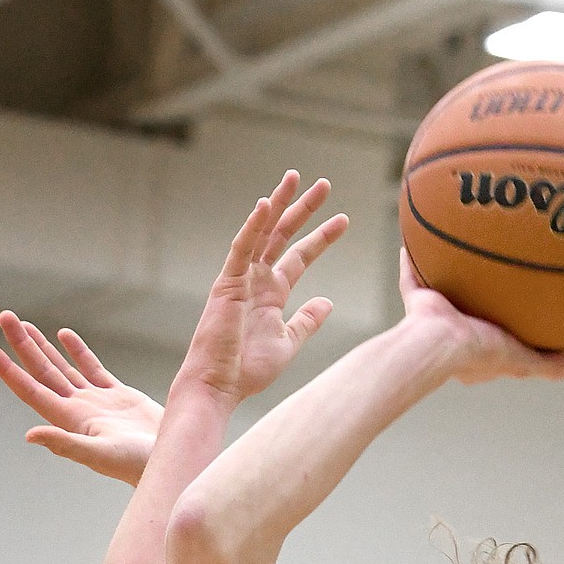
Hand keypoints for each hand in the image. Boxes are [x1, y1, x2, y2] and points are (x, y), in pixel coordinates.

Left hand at [0, 316, 163, 485]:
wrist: (174, 464)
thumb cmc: (138, 466)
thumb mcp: (101, 455)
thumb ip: (66, 444)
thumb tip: (29, 435)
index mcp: (69, 420)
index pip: (30, 388)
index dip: (7, 369)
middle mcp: (78, 409)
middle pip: (42, 371)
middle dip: (22, 345)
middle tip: (4, 316)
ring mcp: (98, 402)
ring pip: (63, 368)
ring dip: (43, 347)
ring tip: (25, 325)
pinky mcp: (119, 397)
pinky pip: (92, 368)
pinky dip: (77, 351)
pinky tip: (64, 335)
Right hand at [178, 170, 347, 402]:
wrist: (220, 385)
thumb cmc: (248, 370)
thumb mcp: (288, 342)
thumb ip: (307, 320)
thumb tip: (328, 301)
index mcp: (272, 293)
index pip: (300, 256)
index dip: (321, 237)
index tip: (343, 220)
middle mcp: (257, 279)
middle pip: (283, 235)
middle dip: (303, 209)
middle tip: (324, 184)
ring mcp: (241, 278)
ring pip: (262, 232)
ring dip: (279, 204)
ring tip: (296, 178)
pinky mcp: (227, 282)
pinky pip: (241, 247)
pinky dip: (253, 226)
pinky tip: (267, 205)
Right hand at [398, 250, 563, 384]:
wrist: (439, 343)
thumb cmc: (479, 354)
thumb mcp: (521, 360)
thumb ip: (548, 365)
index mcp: (475, 352)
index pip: (494, 341)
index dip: (506, 331)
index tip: (517, 314)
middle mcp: (454, 335)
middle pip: (469, 313)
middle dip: (478, 299)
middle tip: (491, 278)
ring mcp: (434, 318)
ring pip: (444, 293)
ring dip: (450, 276)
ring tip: (462, 252)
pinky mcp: (417, 302)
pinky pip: (413, 277)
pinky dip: (411, 262)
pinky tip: (416, 240)